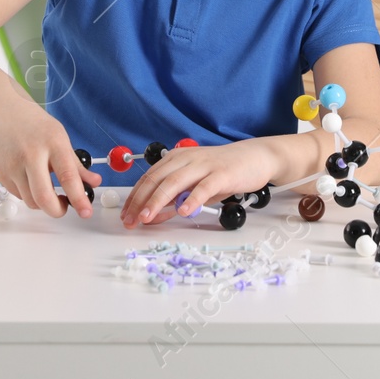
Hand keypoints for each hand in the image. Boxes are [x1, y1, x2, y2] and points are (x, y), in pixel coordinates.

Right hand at [0, 92, 100, 217]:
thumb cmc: (31, 122)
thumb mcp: (59, 136)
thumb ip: (75, 163)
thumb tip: (93, 182)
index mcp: (52, 143)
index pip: (68, 177)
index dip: (79, 199)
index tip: (86, 212)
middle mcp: (31, 154)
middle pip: (44, 198)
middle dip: (57, 211)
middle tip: (63, 208)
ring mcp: (13, 165)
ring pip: (30, 201)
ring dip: (42, 203)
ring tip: (48, 189)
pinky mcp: (0, 173)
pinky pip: (18, 195)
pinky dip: (28, 194)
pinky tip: (30, 180)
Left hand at [119, 138, 280, 228]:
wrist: (254, 158)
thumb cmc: (222, 172)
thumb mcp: (194, 186)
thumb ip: (173, 200)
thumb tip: (151, 217)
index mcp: (175, 159)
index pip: (148, 178)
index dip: (134, 197)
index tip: (125, 216)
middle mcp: (186, 159)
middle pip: (157, 180)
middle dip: (140, 201)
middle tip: (131, 221)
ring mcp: (203, 165)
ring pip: (175, 182)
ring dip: (158, 200)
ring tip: (147, 217)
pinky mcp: (222, 173)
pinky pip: (204, 187)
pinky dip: (192, 199)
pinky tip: (183, 212)